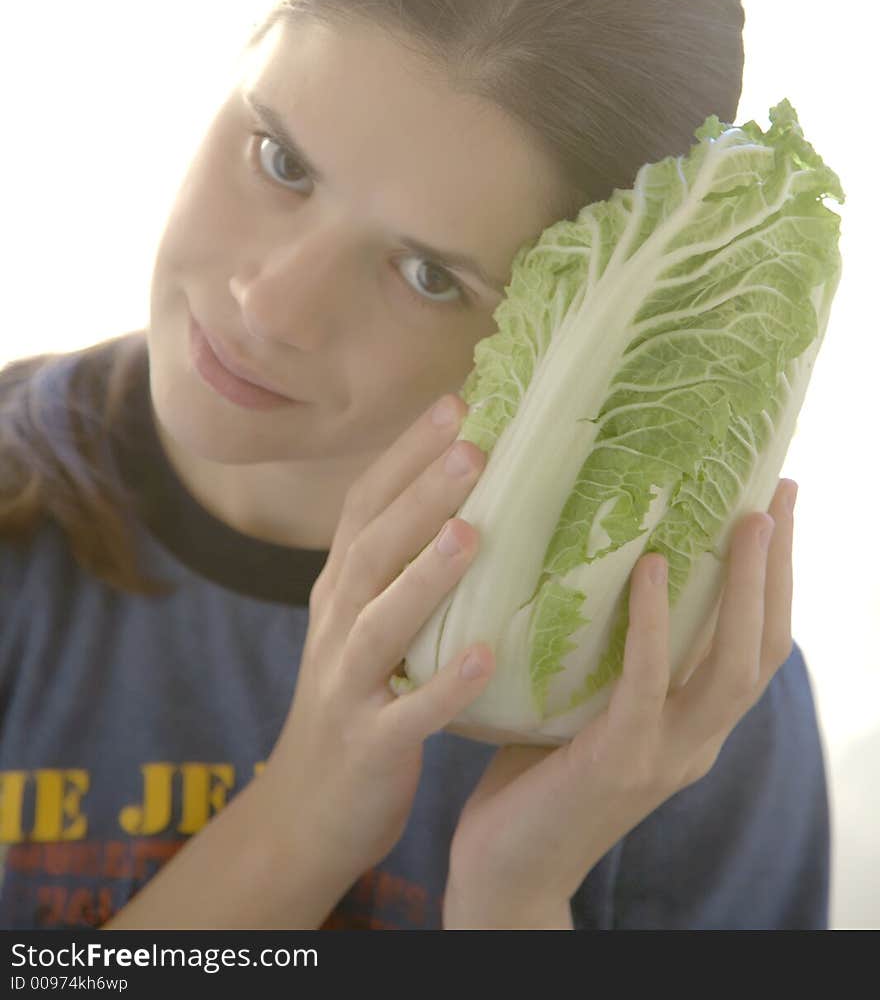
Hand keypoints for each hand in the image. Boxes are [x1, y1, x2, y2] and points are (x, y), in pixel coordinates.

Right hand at [259, 392, 492, 887]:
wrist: (307, 808)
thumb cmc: (356, 697)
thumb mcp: (363, 620)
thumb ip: (401, 564)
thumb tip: (468, 493)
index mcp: (341, 586)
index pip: (365, 504)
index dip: (406, 453)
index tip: (457, 403)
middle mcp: (338, 622)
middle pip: (374, 545)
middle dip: (421, 493)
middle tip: (475, 446)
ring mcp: (349, 682)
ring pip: (383, 619)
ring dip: (427, 575)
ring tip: (472, 534)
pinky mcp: (370, 742)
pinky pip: (409, 713)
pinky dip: (446, 686)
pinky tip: (487, 657)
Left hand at [444, 478, 796, 922]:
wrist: (505, 872)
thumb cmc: (534, 777)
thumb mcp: (588, 705)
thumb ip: (608, 653)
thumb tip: (594, 554)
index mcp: (695, 728)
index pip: (759, 647)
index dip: (777, 580)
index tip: (777, 507)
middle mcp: (697, 742)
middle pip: (766, 648)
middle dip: (780, 570)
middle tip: (779, 495)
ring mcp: (665, 756)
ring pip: (732, 667)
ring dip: (744, 590)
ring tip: (745, 521)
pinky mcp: (619, 762)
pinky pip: (648, 683)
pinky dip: (656, 623)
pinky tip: (651, 569)